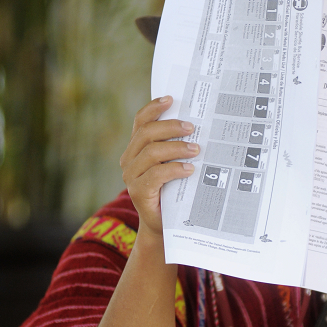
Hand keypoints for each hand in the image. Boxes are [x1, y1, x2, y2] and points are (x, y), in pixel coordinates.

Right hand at [120, 96, 198, 234]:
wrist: (163, 226)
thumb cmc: (171, 194)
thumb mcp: (173, 167)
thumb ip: (175, 149)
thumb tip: (197, 127)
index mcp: (135, 150)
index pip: (140, 122)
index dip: (154, 108)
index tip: (171, 99)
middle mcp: (129, 161)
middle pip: (146, 134)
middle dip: (170, 127)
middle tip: (192, 128)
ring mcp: (131, 177)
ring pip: (151, 152)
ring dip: (176, 148)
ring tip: (196, 150)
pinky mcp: (139, 192)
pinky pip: (155, 174)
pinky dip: (174, 169)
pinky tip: (189, 169)